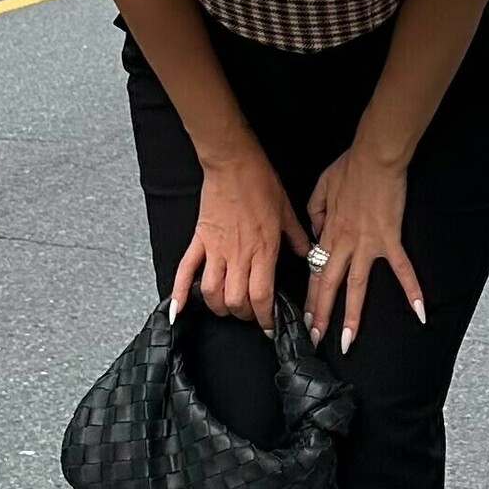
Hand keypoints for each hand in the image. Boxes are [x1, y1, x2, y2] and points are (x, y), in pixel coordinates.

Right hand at [169, 146, 310, 335]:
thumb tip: (310, 255)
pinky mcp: (199, 240)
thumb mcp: (287, 211)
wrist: (233, 162)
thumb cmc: (261, 182)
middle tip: (250, 314)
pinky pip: (185, 270)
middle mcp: (239, 255)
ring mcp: (215, 249)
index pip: (262, 297)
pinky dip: (179, 293)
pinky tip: (178, 311)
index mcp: (263, 250)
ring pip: (211, 293)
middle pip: (236, 301)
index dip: (265, 318)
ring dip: (219, 307)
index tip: (269, 326)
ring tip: (227, 307)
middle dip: (244, 315)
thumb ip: (298, 238)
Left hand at [304, 149, 424, 353]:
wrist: (375, 157)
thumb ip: (315, 213)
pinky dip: (412, 290)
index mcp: (328, 232)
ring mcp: (367, 243)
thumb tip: (316, 233)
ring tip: (347, 342)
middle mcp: (344, 243)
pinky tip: (420, 312)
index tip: (305, 318)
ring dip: (351, 316)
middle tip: (315, 340)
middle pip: (329, 285)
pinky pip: (402, 269)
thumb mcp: (321, 187)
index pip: (315, 272)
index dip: (310, 297)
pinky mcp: (390, 238)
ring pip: (356, 286)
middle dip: (321, 316)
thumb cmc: (350, 167)